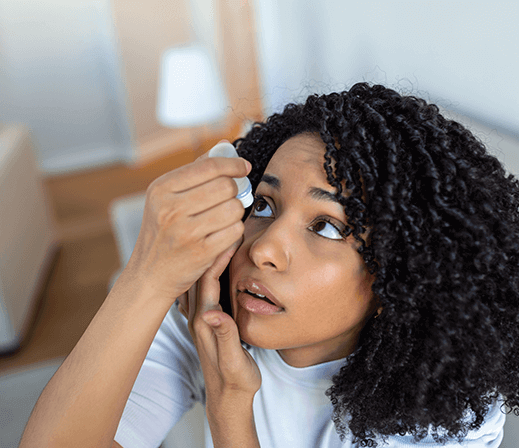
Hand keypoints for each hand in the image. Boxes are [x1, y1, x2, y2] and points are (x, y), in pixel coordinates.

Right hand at [122, 140, 250, 301]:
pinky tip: (224, 232)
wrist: (150, 274)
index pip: (209, 166)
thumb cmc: (163, 232)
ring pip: (233, 208)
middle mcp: (170, 208)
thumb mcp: (166, 198)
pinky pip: (235, 230)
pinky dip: (234, 230)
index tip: (243, 167)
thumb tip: (225, 146)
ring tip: (225, 216)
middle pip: (225, 186)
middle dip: (234, 190)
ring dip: (235, 211)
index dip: (233, 164)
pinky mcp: (201, 252)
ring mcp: (186, 231)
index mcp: (161, 189)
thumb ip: (195, 171)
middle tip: (231, 197)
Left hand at [182, 238, 261, 401]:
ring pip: (198, 280)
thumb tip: (214, 314)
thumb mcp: (234, 361)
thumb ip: (225, 337)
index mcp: (206, 321)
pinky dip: (209, 272)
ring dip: (207, 257)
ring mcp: (201, 319)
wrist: (227, 399)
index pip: (208, 280)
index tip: (229, 234)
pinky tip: (213, 265)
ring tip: (216, 238)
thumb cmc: (235, 381)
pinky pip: (203, 289)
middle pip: (199, 274)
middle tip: (220, 228)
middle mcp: (199, 317)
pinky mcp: (206, 322)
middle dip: (210, 248)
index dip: (217, 255)